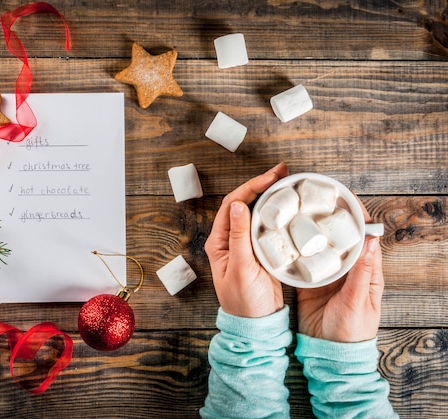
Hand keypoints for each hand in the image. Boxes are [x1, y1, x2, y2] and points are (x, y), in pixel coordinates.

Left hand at [205, 163, 288, 317]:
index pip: (233, 205)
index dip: (251, 187)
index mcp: (220, 242)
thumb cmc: (245, 302)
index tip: (271, 176)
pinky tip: (290, 207)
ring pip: (258, 213)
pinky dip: (279, 214)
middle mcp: (231, 240)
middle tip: (284, 172)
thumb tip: (237, 205)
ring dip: (272, 197)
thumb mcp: (242, 269)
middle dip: (263, 185)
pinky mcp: (261, 252)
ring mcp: (246, 245)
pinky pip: (268, 227)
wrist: (257, 327)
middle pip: (245, 204)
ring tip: (289, 183)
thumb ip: (239, 237)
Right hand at [297, 199, 383, 341]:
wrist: (329, 354)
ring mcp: (325, 275)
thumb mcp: (357, 301)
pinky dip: (296, 249)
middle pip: (338, 236)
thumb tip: (370, 240)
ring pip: (318, 245)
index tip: (343, 197)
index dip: (355, 215)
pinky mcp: (308, 282)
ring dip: (310, 230)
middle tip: (314, 199)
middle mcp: (345, 269)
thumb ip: (362, 271)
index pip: (363, 236)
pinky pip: (302, 261)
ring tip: (297, 212)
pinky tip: (286, 237)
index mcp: (365, 271)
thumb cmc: (352, 331)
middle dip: (328, 217)